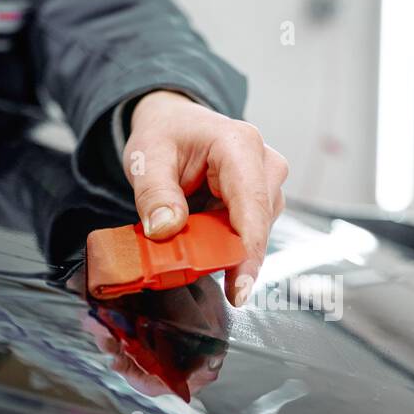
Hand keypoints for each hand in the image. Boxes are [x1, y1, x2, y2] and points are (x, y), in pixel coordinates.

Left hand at [122, 90, 287, 305]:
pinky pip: (248, 232)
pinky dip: (224, 243)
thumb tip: (165, 229)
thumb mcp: (146, 157)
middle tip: (192, 269)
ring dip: (224, 247)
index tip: (239, 290)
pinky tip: (202, 240)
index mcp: (239, 145)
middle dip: (229, 254)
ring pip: (255, 232)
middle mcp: (264, 162)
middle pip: (258, 224)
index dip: (248, 253)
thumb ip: (154, 193)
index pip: (253, 206)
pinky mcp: (262, 200)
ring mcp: (267, 182)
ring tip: (190, 244)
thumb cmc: (164, 133)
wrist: (173, 122)